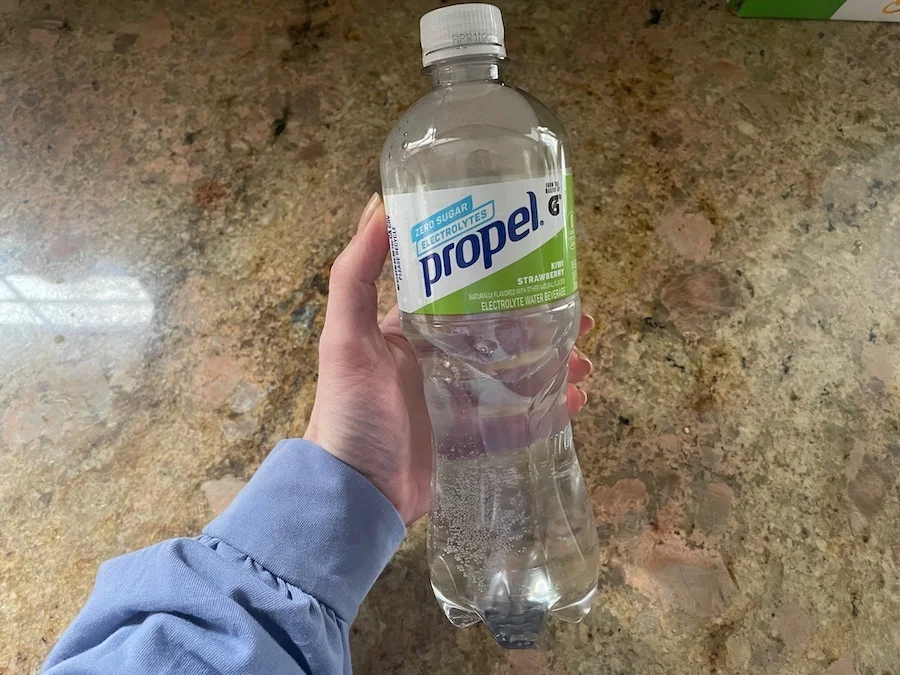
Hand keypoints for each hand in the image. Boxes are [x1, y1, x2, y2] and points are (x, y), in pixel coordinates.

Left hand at [304, 193, 594, 524]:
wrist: (354, 493)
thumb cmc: (350, 411)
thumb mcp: (346, 338)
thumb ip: (355, 274)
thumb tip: (380, 204)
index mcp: (414, 331)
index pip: (466, 295)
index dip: (504, 281)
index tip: (541, 268)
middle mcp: (441, 361)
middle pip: (503, 333)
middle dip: (543, 325)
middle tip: (583, 320)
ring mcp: (461, 401)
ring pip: (519, 374)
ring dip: (555, 365)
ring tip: (586, 363)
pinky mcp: (475, 439)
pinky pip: (521, 419)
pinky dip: (550, 408)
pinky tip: (576, 400)